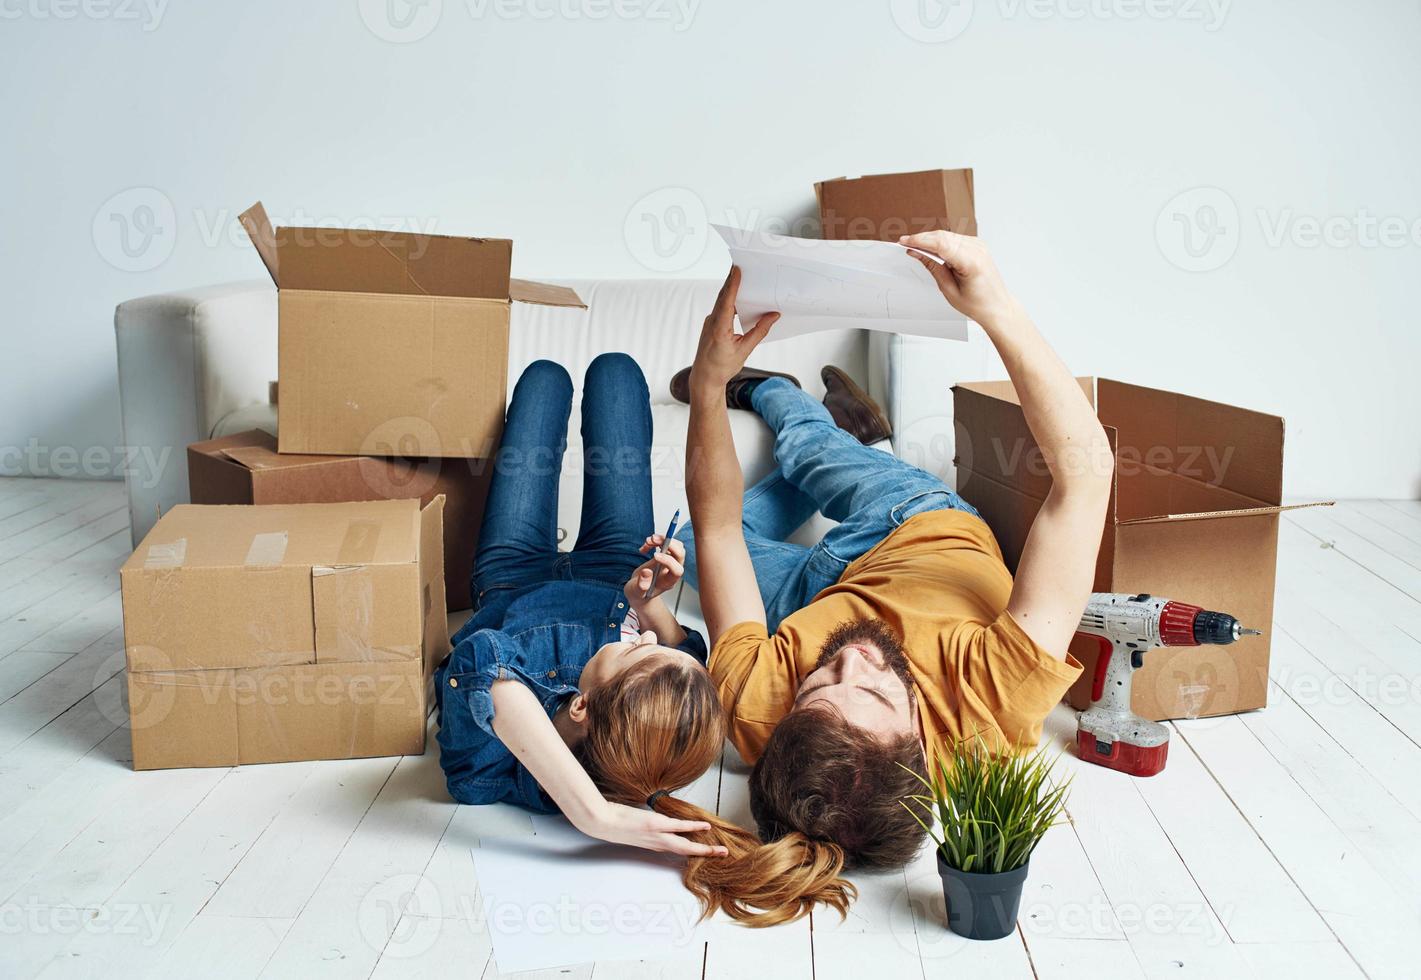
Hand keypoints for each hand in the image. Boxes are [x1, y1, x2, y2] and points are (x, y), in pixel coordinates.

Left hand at [573, 799, 728, 857]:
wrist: (602, 822)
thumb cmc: (613, 822)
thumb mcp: (631, 828)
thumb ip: (645, 827)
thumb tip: (653, 818)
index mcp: (652, 844)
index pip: (676, 850)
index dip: (692, 852)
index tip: (705, 853)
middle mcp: (657, 844)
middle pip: (685, 852)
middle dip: (705, 855)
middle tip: (722, 856)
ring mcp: (657, 835)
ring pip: (685, 845)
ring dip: (704, 848)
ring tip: (720, 850)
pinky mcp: (656, 825)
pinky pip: (679, 827)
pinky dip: (693, 827)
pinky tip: (705, 827)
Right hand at [624, 534, 685, 605]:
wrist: (638, 590)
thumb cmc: (639, 593)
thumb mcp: (636, 592)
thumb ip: (641, 585)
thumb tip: (647, 572)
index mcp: (668, 582)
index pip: (677, 570)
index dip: (668, 561)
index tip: (654, 555)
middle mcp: (672, 572)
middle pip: (680, 555)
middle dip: (669, 544)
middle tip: (653, 540)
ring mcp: (670, 563)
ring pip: (676, 546)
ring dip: (663, 540)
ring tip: (648, 541)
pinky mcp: (665, 556)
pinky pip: (667, 544)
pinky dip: (656, 541)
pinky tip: (646, 546)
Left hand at [690, 267, 778, 390]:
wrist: (705, 378)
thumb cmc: (722, 367)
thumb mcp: (744, 350)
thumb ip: (759, 331)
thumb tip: (773, 316)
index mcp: (719, 329)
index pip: (727, 301)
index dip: (732, 284)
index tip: (737, 269)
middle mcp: (711, 322)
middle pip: (724, 296)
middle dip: (732, 279)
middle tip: (742, 263)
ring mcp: (710, 321)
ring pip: (722, 300)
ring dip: (731, 288)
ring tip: (741, 274)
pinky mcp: (711, 323)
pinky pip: (721, 307)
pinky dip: (730, 298)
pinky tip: (739, 295)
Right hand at [900, 231, 1018, 327]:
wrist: (997, 306)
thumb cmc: (978, 303)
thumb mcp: (949, 289)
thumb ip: (933, 267)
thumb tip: (918, 253)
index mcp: (971, 262)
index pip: (940, 243)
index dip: (919, 240)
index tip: (904, 241)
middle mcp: (977, 249)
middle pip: (942, 236)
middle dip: (922, 238)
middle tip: (905, 244)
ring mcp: (978, 245)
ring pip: (947, 235)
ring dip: (930, 239)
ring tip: (916, 248)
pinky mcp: (977, 245)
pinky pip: (954, 238)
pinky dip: (940, 241)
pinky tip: (931, 248)